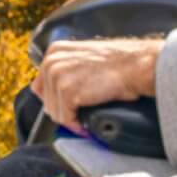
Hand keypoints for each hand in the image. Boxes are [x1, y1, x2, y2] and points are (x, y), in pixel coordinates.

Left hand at [31, 38, 162, 132]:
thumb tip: (59, 93)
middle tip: (80, 113)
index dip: (55, 100)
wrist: (135, 64)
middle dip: (63, 110)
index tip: (69, 107)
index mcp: (55, 51)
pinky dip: (76, 125)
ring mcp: (58, 75)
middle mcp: (52, 61)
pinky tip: (86, 122)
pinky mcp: (67, 91)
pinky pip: (65, 118)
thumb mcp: (85, 57)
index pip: (40, 85)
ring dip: (70, 118)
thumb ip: (68, 68)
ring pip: (54, 112)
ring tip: (85, 117)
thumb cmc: (119, 63)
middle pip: (46, 100)